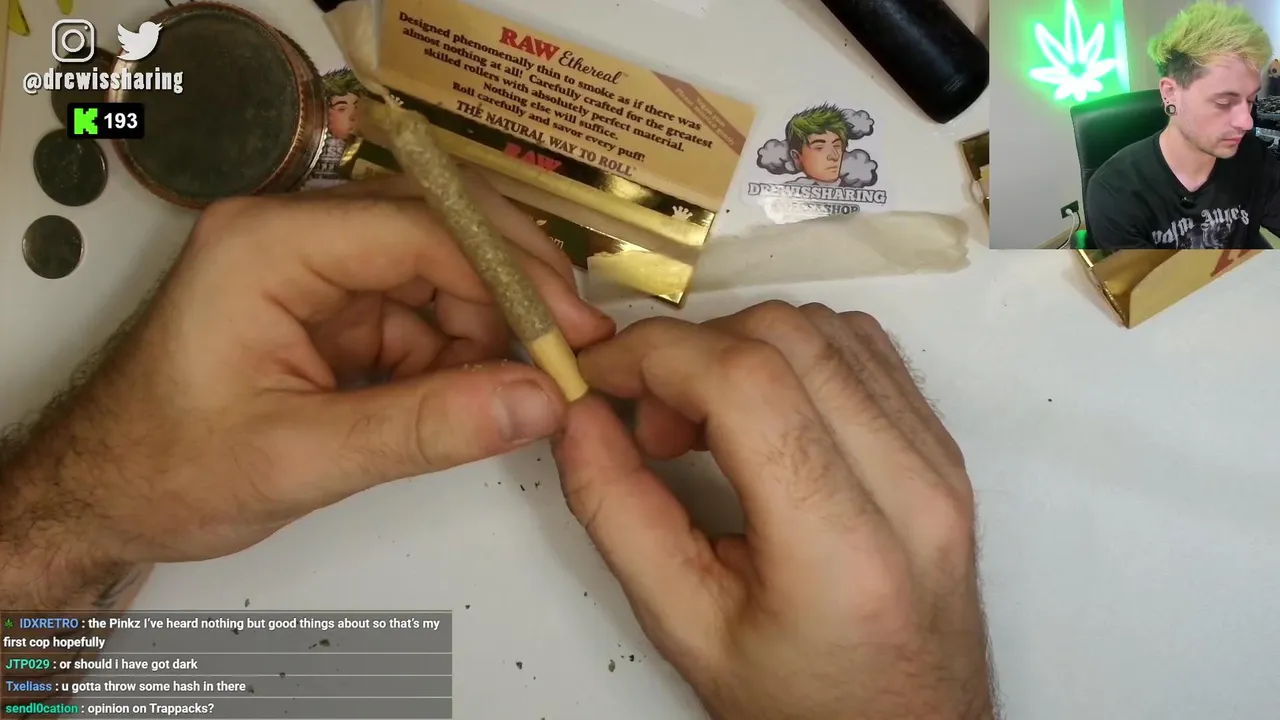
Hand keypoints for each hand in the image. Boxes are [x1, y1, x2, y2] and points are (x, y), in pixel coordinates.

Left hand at [2, 172, 614, 575]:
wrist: (101, 498)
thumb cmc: (162, 470)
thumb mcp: (299, 457)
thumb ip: (423, 429)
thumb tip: (535, 402)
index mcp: (269, 245)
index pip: (419, 230)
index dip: (509, 276)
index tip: (569, 330)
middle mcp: (294, 237)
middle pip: (437, 232)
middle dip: (510, 291)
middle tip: (570, 350)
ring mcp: (315, 271)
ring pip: (438, 275)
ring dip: (486, 330)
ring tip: (520, 391)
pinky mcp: (329, 308)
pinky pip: (418, 315)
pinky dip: (455, 356)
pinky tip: (472, 398)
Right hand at [553, 302, 992, 719]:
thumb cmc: (802, 703)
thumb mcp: (685, 629)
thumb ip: (618, 514)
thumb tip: (578, 415)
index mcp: (843, 552)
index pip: (747, 384)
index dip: (655, 356)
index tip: (603, 376)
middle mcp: (912, 491)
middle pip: (785, 338)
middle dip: (691, 355)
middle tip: (656, 426)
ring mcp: (940, 463)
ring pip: (825, 328)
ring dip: (742, 351)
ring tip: (708, 428)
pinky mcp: (946, 449)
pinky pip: (863, 350)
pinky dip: (794, 357)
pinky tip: (763, 416)